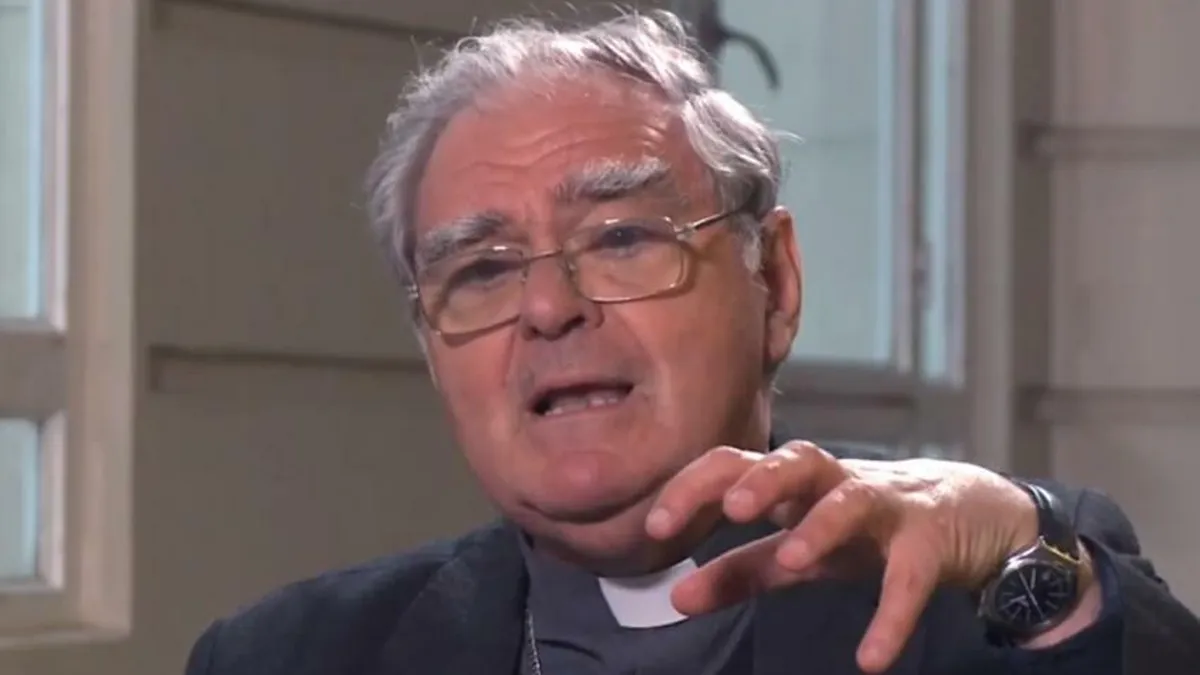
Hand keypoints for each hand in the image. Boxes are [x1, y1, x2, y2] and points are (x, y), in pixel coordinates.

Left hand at [644, 442, 1042, 672]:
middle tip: (731, 509)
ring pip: (854, 500)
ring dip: (824, 526)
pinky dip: (893, 615)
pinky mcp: (932, 541)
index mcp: (797, 486)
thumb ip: (741, 570)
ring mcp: (888, 506)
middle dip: (764, 480)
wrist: (974, 513)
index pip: (738, 465)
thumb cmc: (868, 528)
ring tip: (794, 560)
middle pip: (798, 460)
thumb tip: (674, 596)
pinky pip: (912, 575)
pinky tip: (871, 657)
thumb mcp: (801, 548)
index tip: (655, 526)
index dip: (696, 487)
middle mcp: (837, 484)